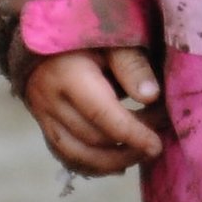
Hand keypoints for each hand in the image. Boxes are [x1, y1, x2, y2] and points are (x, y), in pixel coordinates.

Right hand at [22, 47, 163, 174]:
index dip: (132, 134)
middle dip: (130, 145)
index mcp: (69, 75)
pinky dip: (93, 166)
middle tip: (158, 134)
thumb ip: (132, 66)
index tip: (157, 145)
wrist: (42, 35)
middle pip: (92, 139)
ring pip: (77, 155)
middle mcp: (50, 100)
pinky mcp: (43, 126)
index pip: (102, 115)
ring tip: (141, 153)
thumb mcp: (112, 40)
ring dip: (113, 162)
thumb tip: (151, 96)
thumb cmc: (86, 35)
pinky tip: (118, 163)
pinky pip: (66, 157)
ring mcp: (42, 116)